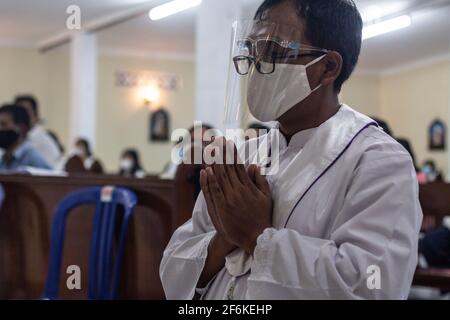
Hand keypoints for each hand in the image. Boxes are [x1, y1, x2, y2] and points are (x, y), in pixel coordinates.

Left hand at [200, 138, 272, 253]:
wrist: (257, 238)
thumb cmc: (262, 218)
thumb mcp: (266, 197)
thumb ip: (260, 181)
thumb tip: (254, 165)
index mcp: (249, 187)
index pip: (238, 165)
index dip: (232, 153)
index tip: (227, 142)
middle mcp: (239, 191)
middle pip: (227, 168)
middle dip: (221, 153)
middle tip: (215, 140)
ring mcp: (230, 200)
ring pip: (219, 177)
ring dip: (213, 163)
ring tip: (208, 150)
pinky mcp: (222, 208)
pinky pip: (214, 191)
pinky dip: (209, 180)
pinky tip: (205, 170)